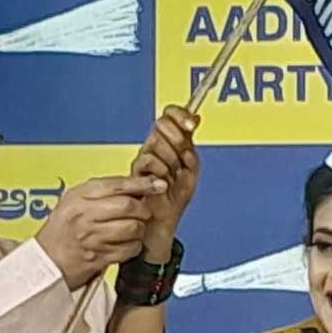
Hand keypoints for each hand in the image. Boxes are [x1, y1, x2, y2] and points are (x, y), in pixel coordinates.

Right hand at [35, 175, 165, 288]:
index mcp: (78, 196)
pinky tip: (126, 245)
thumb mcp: (71, 202)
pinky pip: (129, 249)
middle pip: (128, 205)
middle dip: (142, 209)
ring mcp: (91, 237)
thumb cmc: (59, 232)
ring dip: (139, 230)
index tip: (157, 184)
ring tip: (132, 230)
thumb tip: (133, 184)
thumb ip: (98, 192)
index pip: (117, 184)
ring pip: (132, 227)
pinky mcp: (98, 257)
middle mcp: (84, 215)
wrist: (44, 263)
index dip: (142, 183)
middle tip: (143, 212)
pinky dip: (133, 247)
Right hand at [131, 105, 200, 259]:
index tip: (191, 125)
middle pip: (162, 124)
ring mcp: (145, 156)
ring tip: (171, 178)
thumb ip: (190, 143)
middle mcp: (155, 145)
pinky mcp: (136, 170)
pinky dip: (161, 174)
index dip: (180, 115)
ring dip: (171, 163)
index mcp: (169, 140)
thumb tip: (195, 117)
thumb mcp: (191, 166)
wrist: (164, 218)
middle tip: (182, 159)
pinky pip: (149, 161)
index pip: (170, 114)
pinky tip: (163, 184)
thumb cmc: (175, 195)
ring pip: (157, 142)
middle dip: (178, 141)